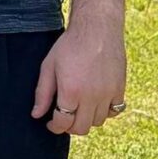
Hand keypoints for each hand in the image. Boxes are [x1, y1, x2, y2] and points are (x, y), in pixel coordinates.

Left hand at [31, 17, 126, 135]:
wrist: (96, 31)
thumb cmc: (69, 46)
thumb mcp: (48, 66)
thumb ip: (42, 93)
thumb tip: (36, 115)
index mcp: (71, 91)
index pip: (63, 122)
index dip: (55, 127)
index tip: (50, 124)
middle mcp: (91, 97)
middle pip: (81, 127)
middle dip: (69, 126)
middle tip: (63, 118)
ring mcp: (108, 95)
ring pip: (98, 122)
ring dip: (86, 119)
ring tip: (78, 109)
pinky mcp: (120, 90)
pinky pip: (114, 111)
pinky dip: (104, 112)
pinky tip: (95, 103)